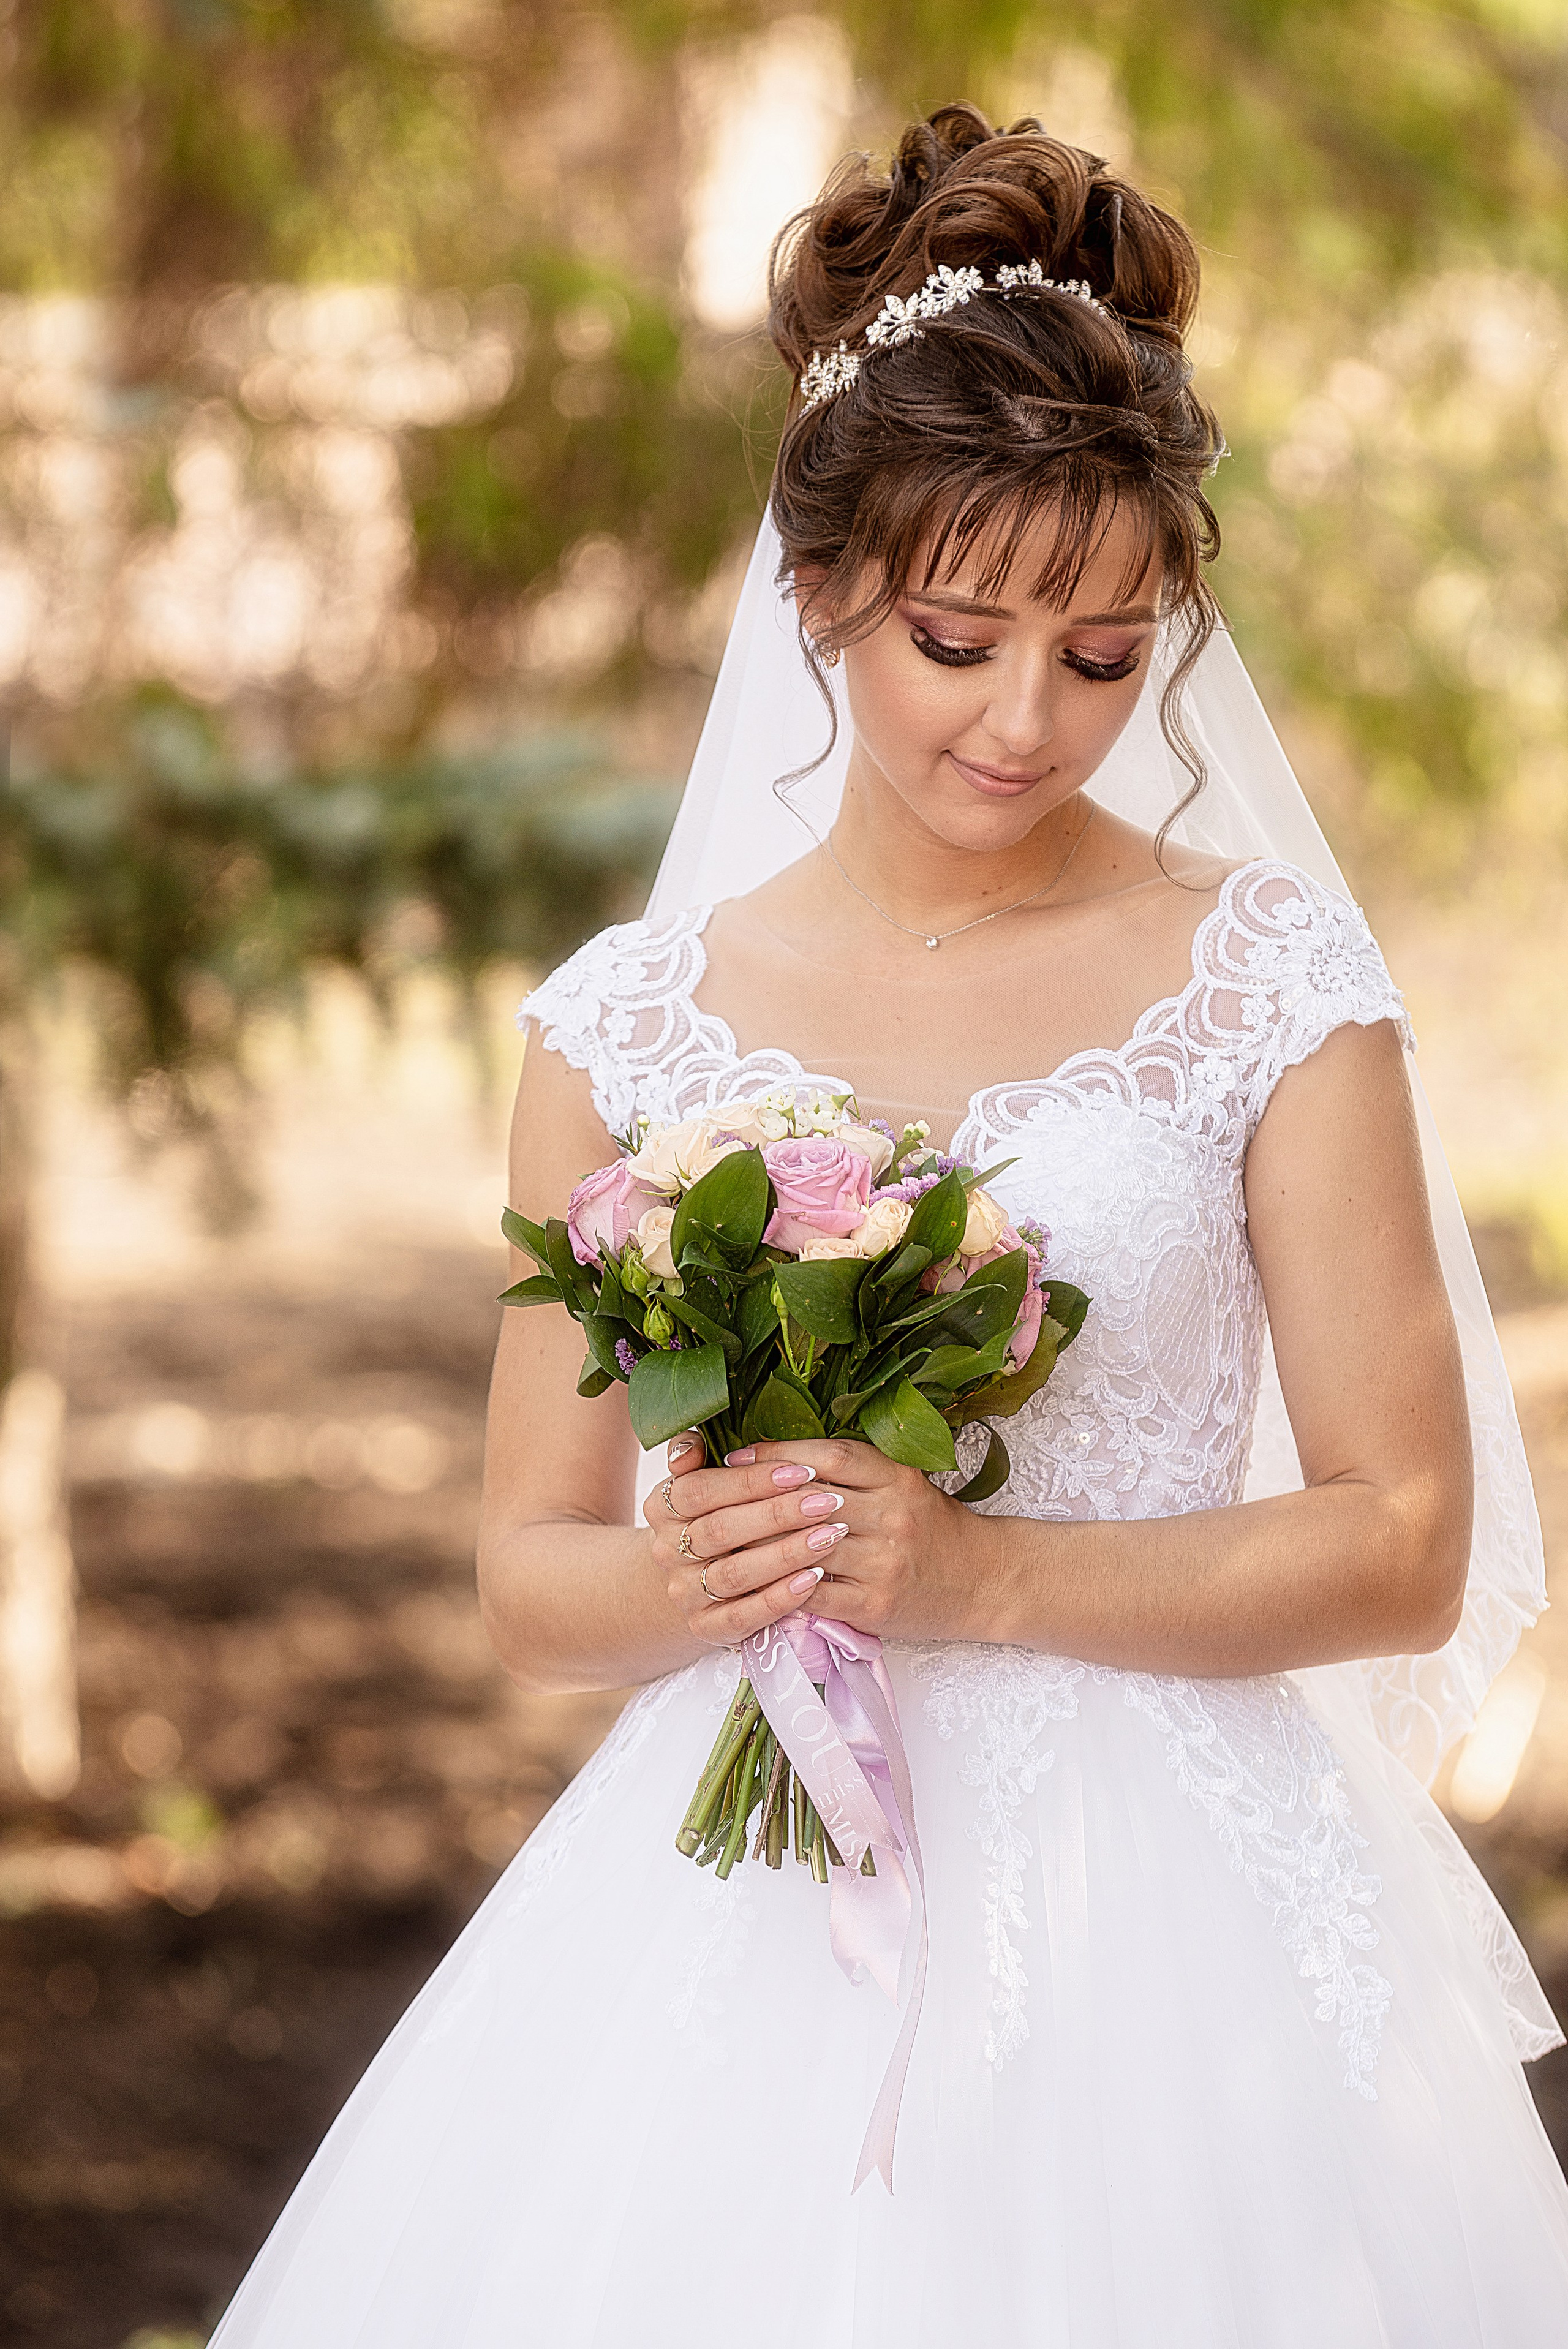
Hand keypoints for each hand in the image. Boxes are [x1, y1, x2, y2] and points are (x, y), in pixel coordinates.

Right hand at [644, 1432, 854, 1649]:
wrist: (694, 1575)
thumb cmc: (715, 1513)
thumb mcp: (702, 1478)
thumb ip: (696, 1451)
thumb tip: (692, 1445)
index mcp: (662, 1507)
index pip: (701, 1490)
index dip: (752, 1480)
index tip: (801, 1471)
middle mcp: (666, 1551)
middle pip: (721, 1530)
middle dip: (779, 1514)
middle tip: (827, 1502)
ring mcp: (684, 1593)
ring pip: (734, 1574)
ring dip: (786, 1554)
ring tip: (830, 1536)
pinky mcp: (705, 1627)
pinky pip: (742, 1617)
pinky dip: (780, 1599)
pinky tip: (814, 1579)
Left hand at [647, 1433, 985, 1647]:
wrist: (985, 1580)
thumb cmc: (936, 1528)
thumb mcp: (905, 1485)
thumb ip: (856, 1471)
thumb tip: (784, 1460)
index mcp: (897, 1477)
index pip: (827, 1456)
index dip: (778, 1453)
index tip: (737, 1454)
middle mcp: (893, 1515)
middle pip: (809, 1500)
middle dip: (755, 1499)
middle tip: (711, 1496)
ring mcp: (885, 1562)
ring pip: (806, 1548)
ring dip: (759, 1545)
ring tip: (721, 1539)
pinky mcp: (877, 1604)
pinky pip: (816, 1595)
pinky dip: (781, 1588)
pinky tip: (752, 1582)